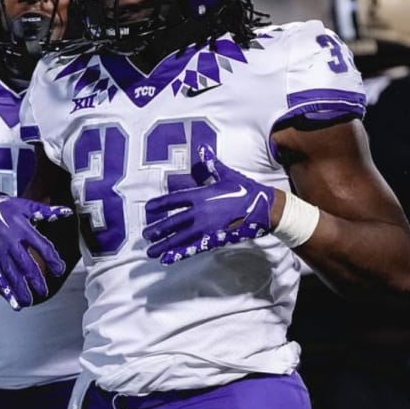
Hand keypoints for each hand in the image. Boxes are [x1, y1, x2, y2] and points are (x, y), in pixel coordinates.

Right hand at [0, 193, 72, 308]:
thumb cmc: (6, 208)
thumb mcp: (26, 206)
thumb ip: (47, 212)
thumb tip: (66, 212)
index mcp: (23, 229)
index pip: (42, 247)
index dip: (52, 260)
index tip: (59, 270)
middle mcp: (11, 242)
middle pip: (26, 264)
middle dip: (36, 280)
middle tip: (44, 291)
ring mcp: (0, 252)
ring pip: (11, 274)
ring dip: (20, 289)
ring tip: (29, 301)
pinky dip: (6, 290)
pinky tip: (13, 301)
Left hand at [143, 147, 273, 264]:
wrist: (263, 209)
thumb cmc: (245, 190)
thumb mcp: (228, 175)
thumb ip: (212, 164)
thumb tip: (203, 149)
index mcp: (201, 196)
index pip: (174, 200)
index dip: (159, 204)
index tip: (148, 209)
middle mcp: (200, 213)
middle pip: (173, 222)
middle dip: (158, 229)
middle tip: (145, 235)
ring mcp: (206, 228)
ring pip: (180, 239)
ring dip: (164, 245)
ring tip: (151, 251)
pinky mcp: (214, 240)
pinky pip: (193, 248)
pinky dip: (179, 254)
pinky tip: (169, 259)